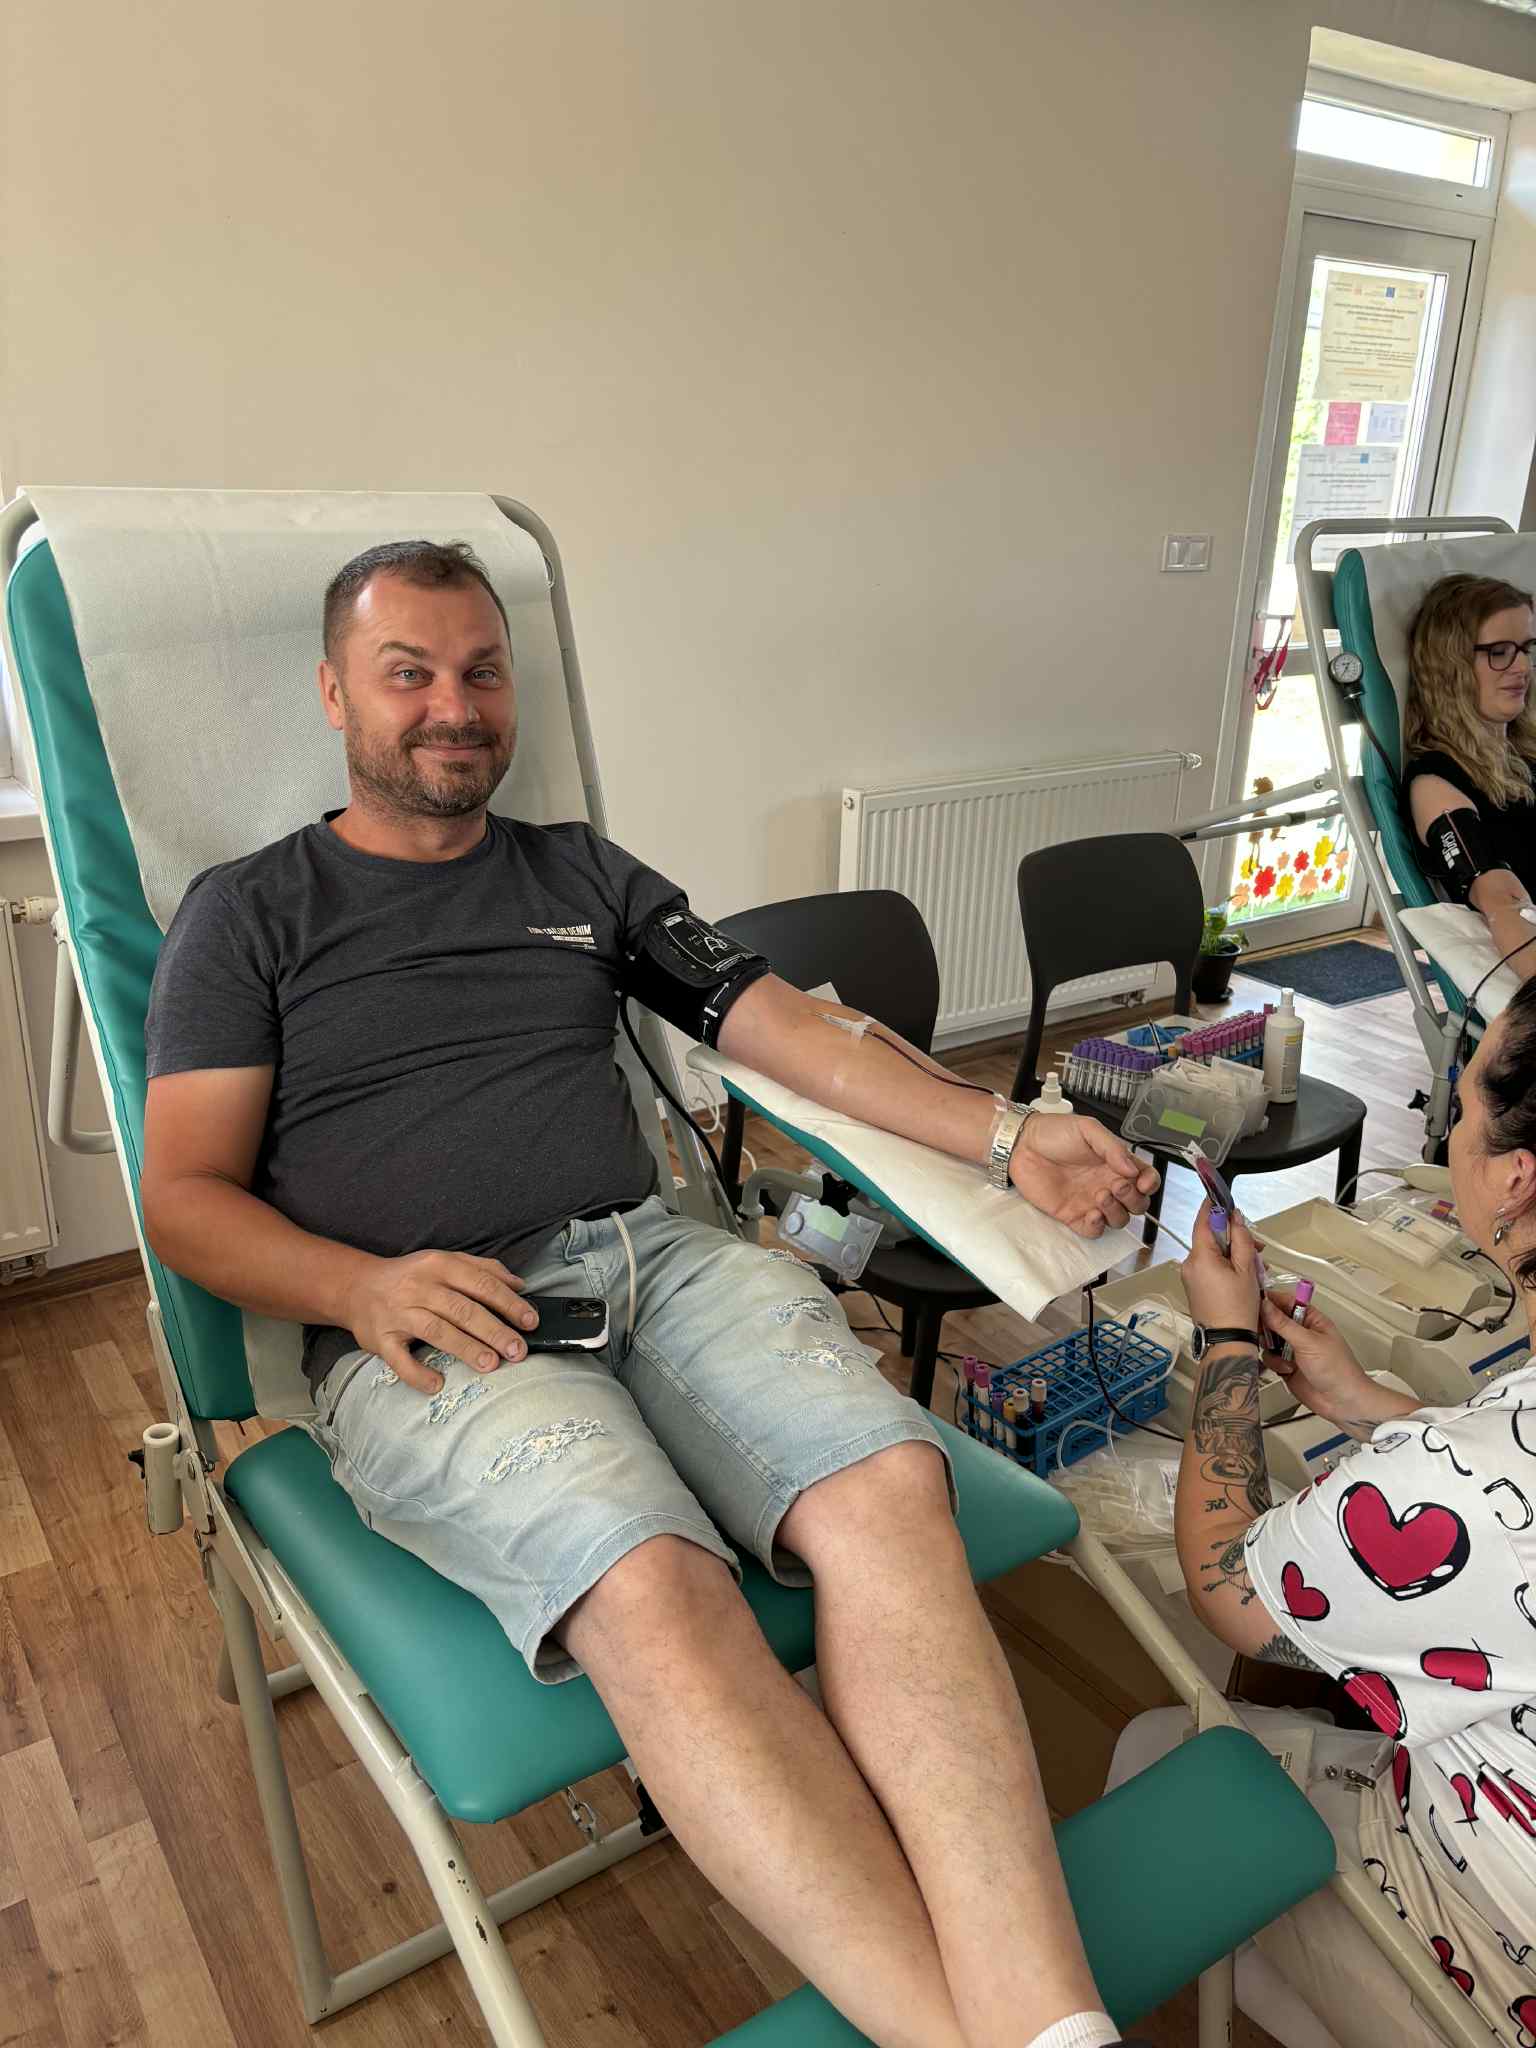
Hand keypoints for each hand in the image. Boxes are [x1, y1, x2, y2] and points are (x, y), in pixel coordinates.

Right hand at [342, 1251, 539, 1393]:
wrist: (356, 1286)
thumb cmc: (410, 1277)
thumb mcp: (444, 1261)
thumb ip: (483, 1269)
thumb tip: (520, 1285)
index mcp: (438, 1265)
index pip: (480, 1283)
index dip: (508, 1302)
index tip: (530, 1321)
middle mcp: (419, 1287)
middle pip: (462, 1309)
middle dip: (494, 1330)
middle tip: (518, 1350)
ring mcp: (398, 1313)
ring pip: (437, 1331)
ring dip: (466, 1348)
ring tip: (491, 1363)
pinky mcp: (381, 1338)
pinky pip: (399, 1359)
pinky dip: (417, 1373)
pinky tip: (437, 1383)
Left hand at [1009, 1113, 1160, 1237]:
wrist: (1022, 1145)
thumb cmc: (1053, 1132)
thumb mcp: (1087, 1129)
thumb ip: (1112, 1148)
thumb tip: (1131, 1168)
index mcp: (1115, 1163)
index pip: (1145, 1179)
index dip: (1150, 1184)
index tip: (1141, 1182)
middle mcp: (1107, 1184)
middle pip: (1137, 1204)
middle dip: (1133, 1199)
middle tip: (1116, 1185)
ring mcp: (1091, 1201)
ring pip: (1119, 1220)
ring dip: (1116, 1212)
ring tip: (1100, 1195)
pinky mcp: (1072, 1214)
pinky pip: (1094, 1231)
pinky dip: (1097, 1227)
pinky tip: (1091, 1213)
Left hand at [1181, 1200, 1262, 1332]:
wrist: (1227, 1341)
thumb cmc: (1238, 1309)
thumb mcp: (1247, 1270)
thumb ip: (1242, 1239)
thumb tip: (1235, 1218)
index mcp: (1200, 1257)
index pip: (1203, 1222)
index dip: (1213, 1207)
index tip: (1220, 1196)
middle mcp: (1190, 1264)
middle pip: (1211, 1239)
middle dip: (1234, 1238)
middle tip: (1257, 1246)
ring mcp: (1191, 1277)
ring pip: (1213, 1254)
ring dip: (1234, 1254)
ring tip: (1257, 1266)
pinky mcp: (1195, 1287)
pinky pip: (1210, 1267)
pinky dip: (1227, 1266)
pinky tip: (1246, 1275)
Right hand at [1259, 1290, 1391, 1429]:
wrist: (1342, 1402)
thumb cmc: (1338, 1370)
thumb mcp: (1308, 1342)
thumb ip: (1283, 1323)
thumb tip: (1265, 1305)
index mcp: (1311, 1320)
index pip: (1286, 1302)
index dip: (1270, 1300)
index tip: (1254, 1302)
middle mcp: (1301, 1333)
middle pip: (1273, 1320)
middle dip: (1267, 1327)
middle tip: (1265, 1333)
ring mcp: (1293, 1350)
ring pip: (1268, 1340)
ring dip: (1271, 1348)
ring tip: (1281, 1356)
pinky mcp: (1286, 1366)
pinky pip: (1269, 1358)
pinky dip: (1274, 1363)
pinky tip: (1286, 1369)